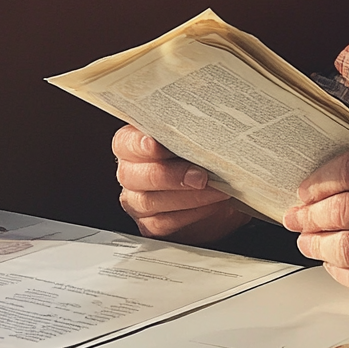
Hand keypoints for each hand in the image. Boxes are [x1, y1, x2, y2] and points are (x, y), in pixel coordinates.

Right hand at [113, 125, 247, 243]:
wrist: (222, 189)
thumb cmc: (205, 156)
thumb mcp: (199, 137)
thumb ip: (194, 129)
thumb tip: (207, 123)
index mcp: (135, 144)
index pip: (126, 142)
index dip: (138, 143)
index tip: (155, 142)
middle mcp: (131, 172)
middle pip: (133, 175)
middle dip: (169, 175)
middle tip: (201, 175)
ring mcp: (138, 200)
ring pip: (149, 201)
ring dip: (187, 196)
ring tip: (216, 189)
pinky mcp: (150, 224)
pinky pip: (162, 222)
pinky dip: (191, 213)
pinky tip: (212, 203)